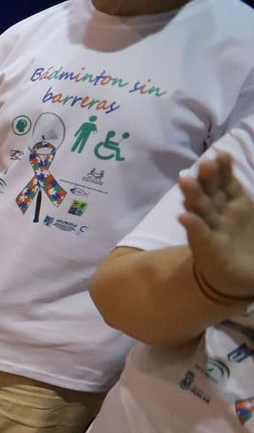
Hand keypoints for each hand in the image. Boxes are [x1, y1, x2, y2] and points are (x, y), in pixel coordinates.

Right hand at [180, 151, 253, 298]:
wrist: (242, 277)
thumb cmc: (249, 245)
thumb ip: (244, 199)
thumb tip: (239, 180)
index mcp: (234, 204)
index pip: (226, 183)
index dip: (224, 170)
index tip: (222, 155)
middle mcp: (219, 214)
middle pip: (211, 192)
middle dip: (207, 178)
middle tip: (204, 163)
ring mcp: (211, 230)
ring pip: (201, 210)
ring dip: (193, 196)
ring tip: (185, 181)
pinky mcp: (207, 249)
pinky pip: (199, 236)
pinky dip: (193, 226)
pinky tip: (185, 218)